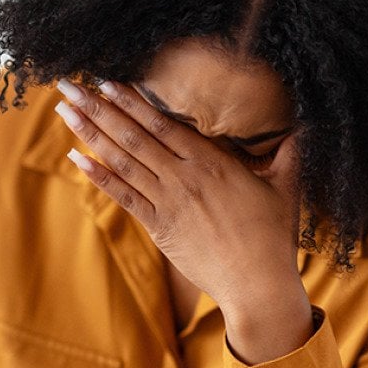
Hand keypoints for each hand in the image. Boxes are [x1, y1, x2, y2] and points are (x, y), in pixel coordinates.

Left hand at [55, 79, 312, 360]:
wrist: (258, 285)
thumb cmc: (274, 237)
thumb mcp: (287, 186)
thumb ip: (288, 151)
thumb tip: (303, 124)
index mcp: (213, 162)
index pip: (163, 124)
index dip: (132, 101)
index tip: (107, 81)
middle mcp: (185, 177)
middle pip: (133, 135)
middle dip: (98, 108)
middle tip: (68, 85)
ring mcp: (169, 202)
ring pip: (122, 160)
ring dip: (90, 133)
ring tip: (64, 109)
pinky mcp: (160, 228)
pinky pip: (123, 196)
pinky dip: (98, 176)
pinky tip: (74, 156)